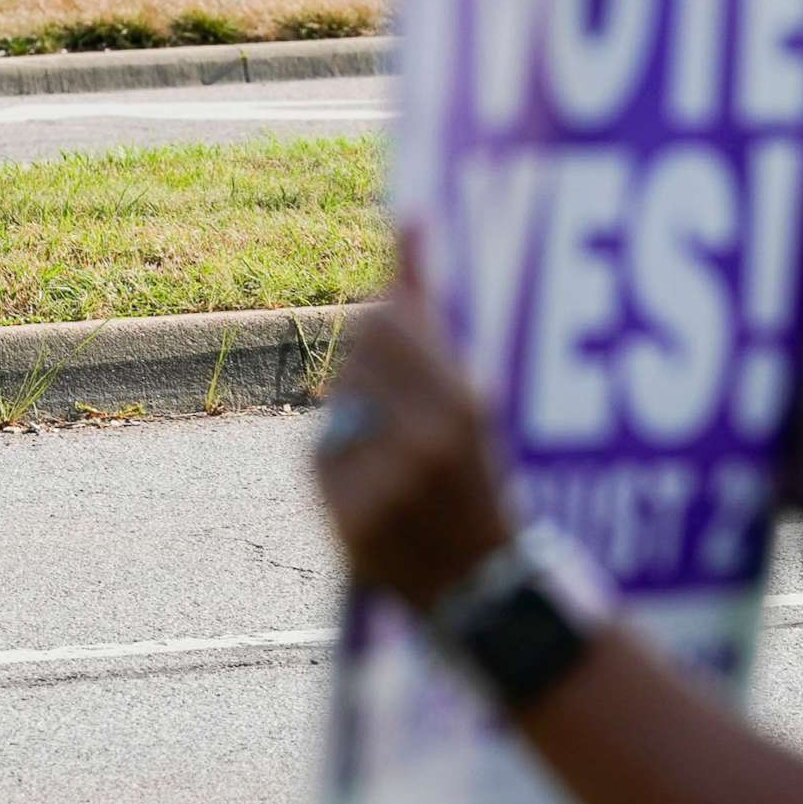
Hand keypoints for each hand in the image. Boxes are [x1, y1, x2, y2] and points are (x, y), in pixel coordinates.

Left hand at [315, 274, 516, 611]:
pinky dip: (343, 455)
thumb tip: (409, 216)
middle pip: (357, 356)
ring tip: (396, 447)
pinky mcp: (346, 514)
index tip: (402, 335)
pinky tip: (375, 480)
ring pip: (340, 400)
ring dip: (359, 408)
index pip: (386, 321)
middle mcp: (423, 441)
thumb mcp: (473, 394)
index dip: (387, 321)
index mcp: (464, 406)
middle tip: (401, 401)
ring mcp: (383, 482)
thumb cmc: (479, 475)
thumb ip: (432, 310)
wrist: (478, 586)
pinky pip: (323, 449)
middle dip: (374, 364)